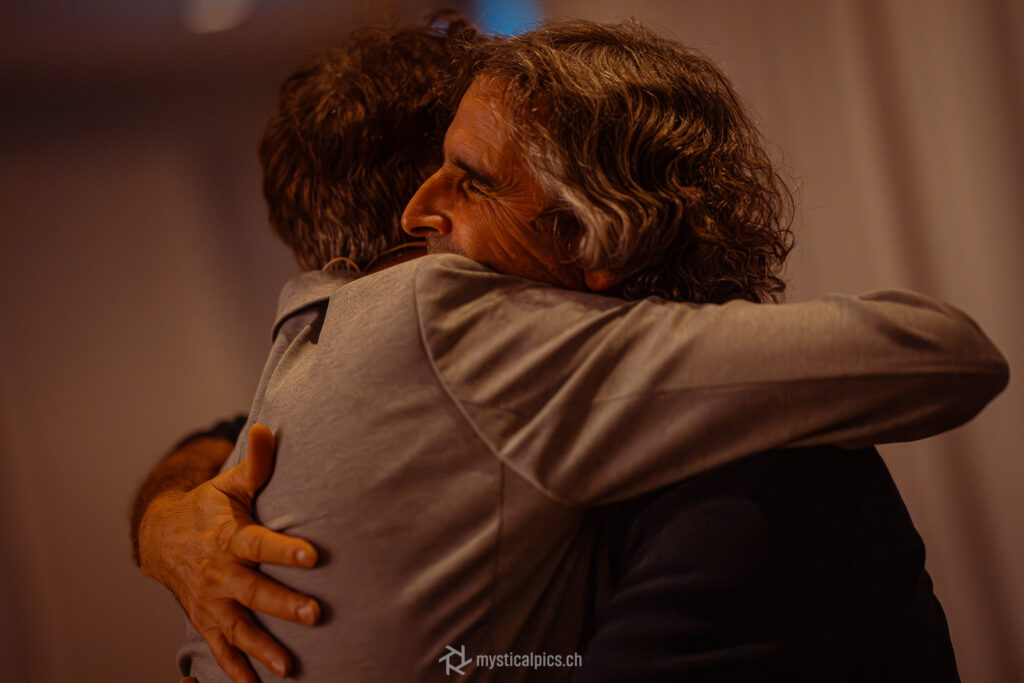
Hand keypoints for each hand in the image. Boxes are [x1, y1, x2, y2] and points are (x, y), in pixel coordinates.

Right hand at [140, 425, 319, 682]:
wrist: (161, 538)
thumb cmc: (208, 508)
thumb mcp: (229, 484)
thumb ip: (256, 463)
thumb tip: (269, 429)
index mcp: (230, 537)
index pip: (260, 543)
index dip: (285, 549)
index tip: (313, 556)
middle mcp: (220, 573)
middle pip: (254, 590)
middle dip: (283, 604)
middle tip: (315, 614)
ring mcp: (212, 601)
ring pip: (238, 628)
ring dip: (262, 648)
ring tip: (289, 667)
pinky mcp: (206, 620)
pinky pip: (220, 649)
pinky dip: (235, 670)